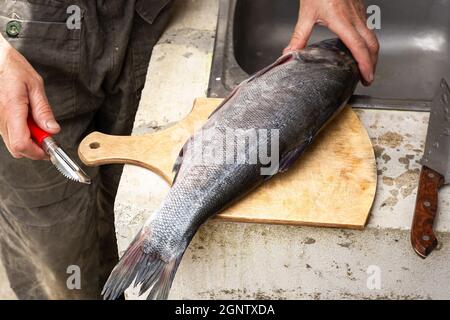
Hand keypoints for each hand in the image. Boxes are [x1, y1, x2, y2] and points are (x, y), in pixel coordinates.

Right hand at [0, 35, 59, 159]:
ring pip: (12, 143)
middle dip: (35, 149)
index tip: (50, 150)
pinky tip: (28, 122)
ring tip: (38, 125)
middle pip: (17, 149)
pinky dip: (21, 134)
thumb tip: (53, 130)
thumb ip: (43, 110)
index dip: (37, 152)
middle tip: (48, 139)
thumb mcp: (35, 86)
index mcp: (11, 110)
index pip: (21, 144)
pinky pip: (8, 134)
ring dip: (28, 141)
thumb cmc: (12, 68)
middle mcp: (0, 118)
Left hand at [285, 0, 378, 84]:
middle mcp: (354, 17)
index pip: (358, 47)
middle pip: (371, 44)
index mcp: (342, 20)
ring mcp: (359, 12)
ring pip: (372, 36)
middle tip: (368, 78)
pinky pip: (368, 28)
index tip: (367, 76)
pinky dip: (368, 42)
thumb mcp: (306, 14)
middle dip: (373, 63)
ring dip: (372, 53)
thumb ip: (299, 36)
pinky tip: (360, 48)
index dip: (365, 64)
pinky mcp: (359, 8)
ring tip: (366, 67)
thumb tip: (289, 53)